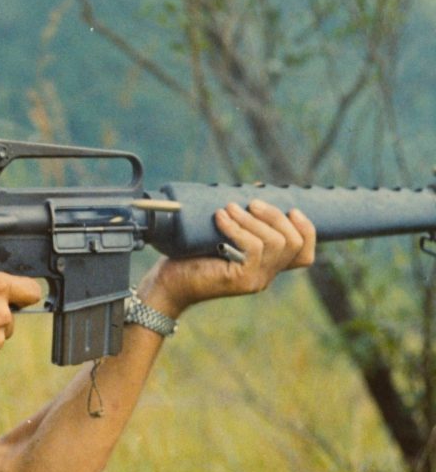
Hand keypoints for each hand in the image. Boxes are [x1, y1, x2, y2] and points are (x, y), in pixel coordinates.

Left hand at [138, 200, 315, 317]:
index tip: (291, 210)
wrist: (166, 284)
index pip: (304, 256)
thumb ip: (242, 220)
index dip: (306, 230)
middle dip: (276, 216)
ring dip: (252, 219)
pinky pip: (252, 248)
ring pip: (275, 243)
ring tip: (229, 208)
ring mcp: (255, 280)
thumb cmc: (189, 256)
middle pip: (293, 243)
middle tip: (251, 203)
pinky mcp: (241, 281)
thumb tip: (258, 188)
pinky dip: (237, 228)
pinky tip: (220, 218)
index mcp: (266, 266)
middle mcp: (265, 276)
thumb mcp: (221, 234)